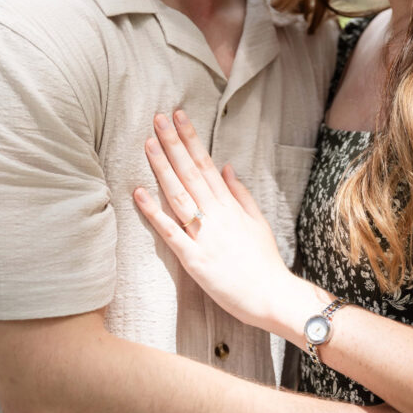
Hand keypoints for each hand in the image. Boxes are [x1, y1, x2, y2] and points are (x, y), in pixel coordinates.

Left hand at [134, 111, 299, 329]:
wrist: (273, 296)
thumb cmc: (265, 262)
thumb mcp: (258, 221)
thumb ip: (241, 193)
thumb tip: (227, 166)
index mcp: (230, 205)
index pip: (206, 163)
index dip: (191, 138)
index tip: (178, 116)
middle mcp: (216, 215)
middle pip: (190, 173)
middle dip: (173, 143)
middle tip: (158, 117)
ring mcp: (204, 235)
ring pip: (179, 195)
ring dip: (163, 168)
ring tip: (148, 143)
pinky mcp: (194, 259)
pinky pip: (170, 232)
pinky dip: (154, 212)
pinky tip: (139, 193)